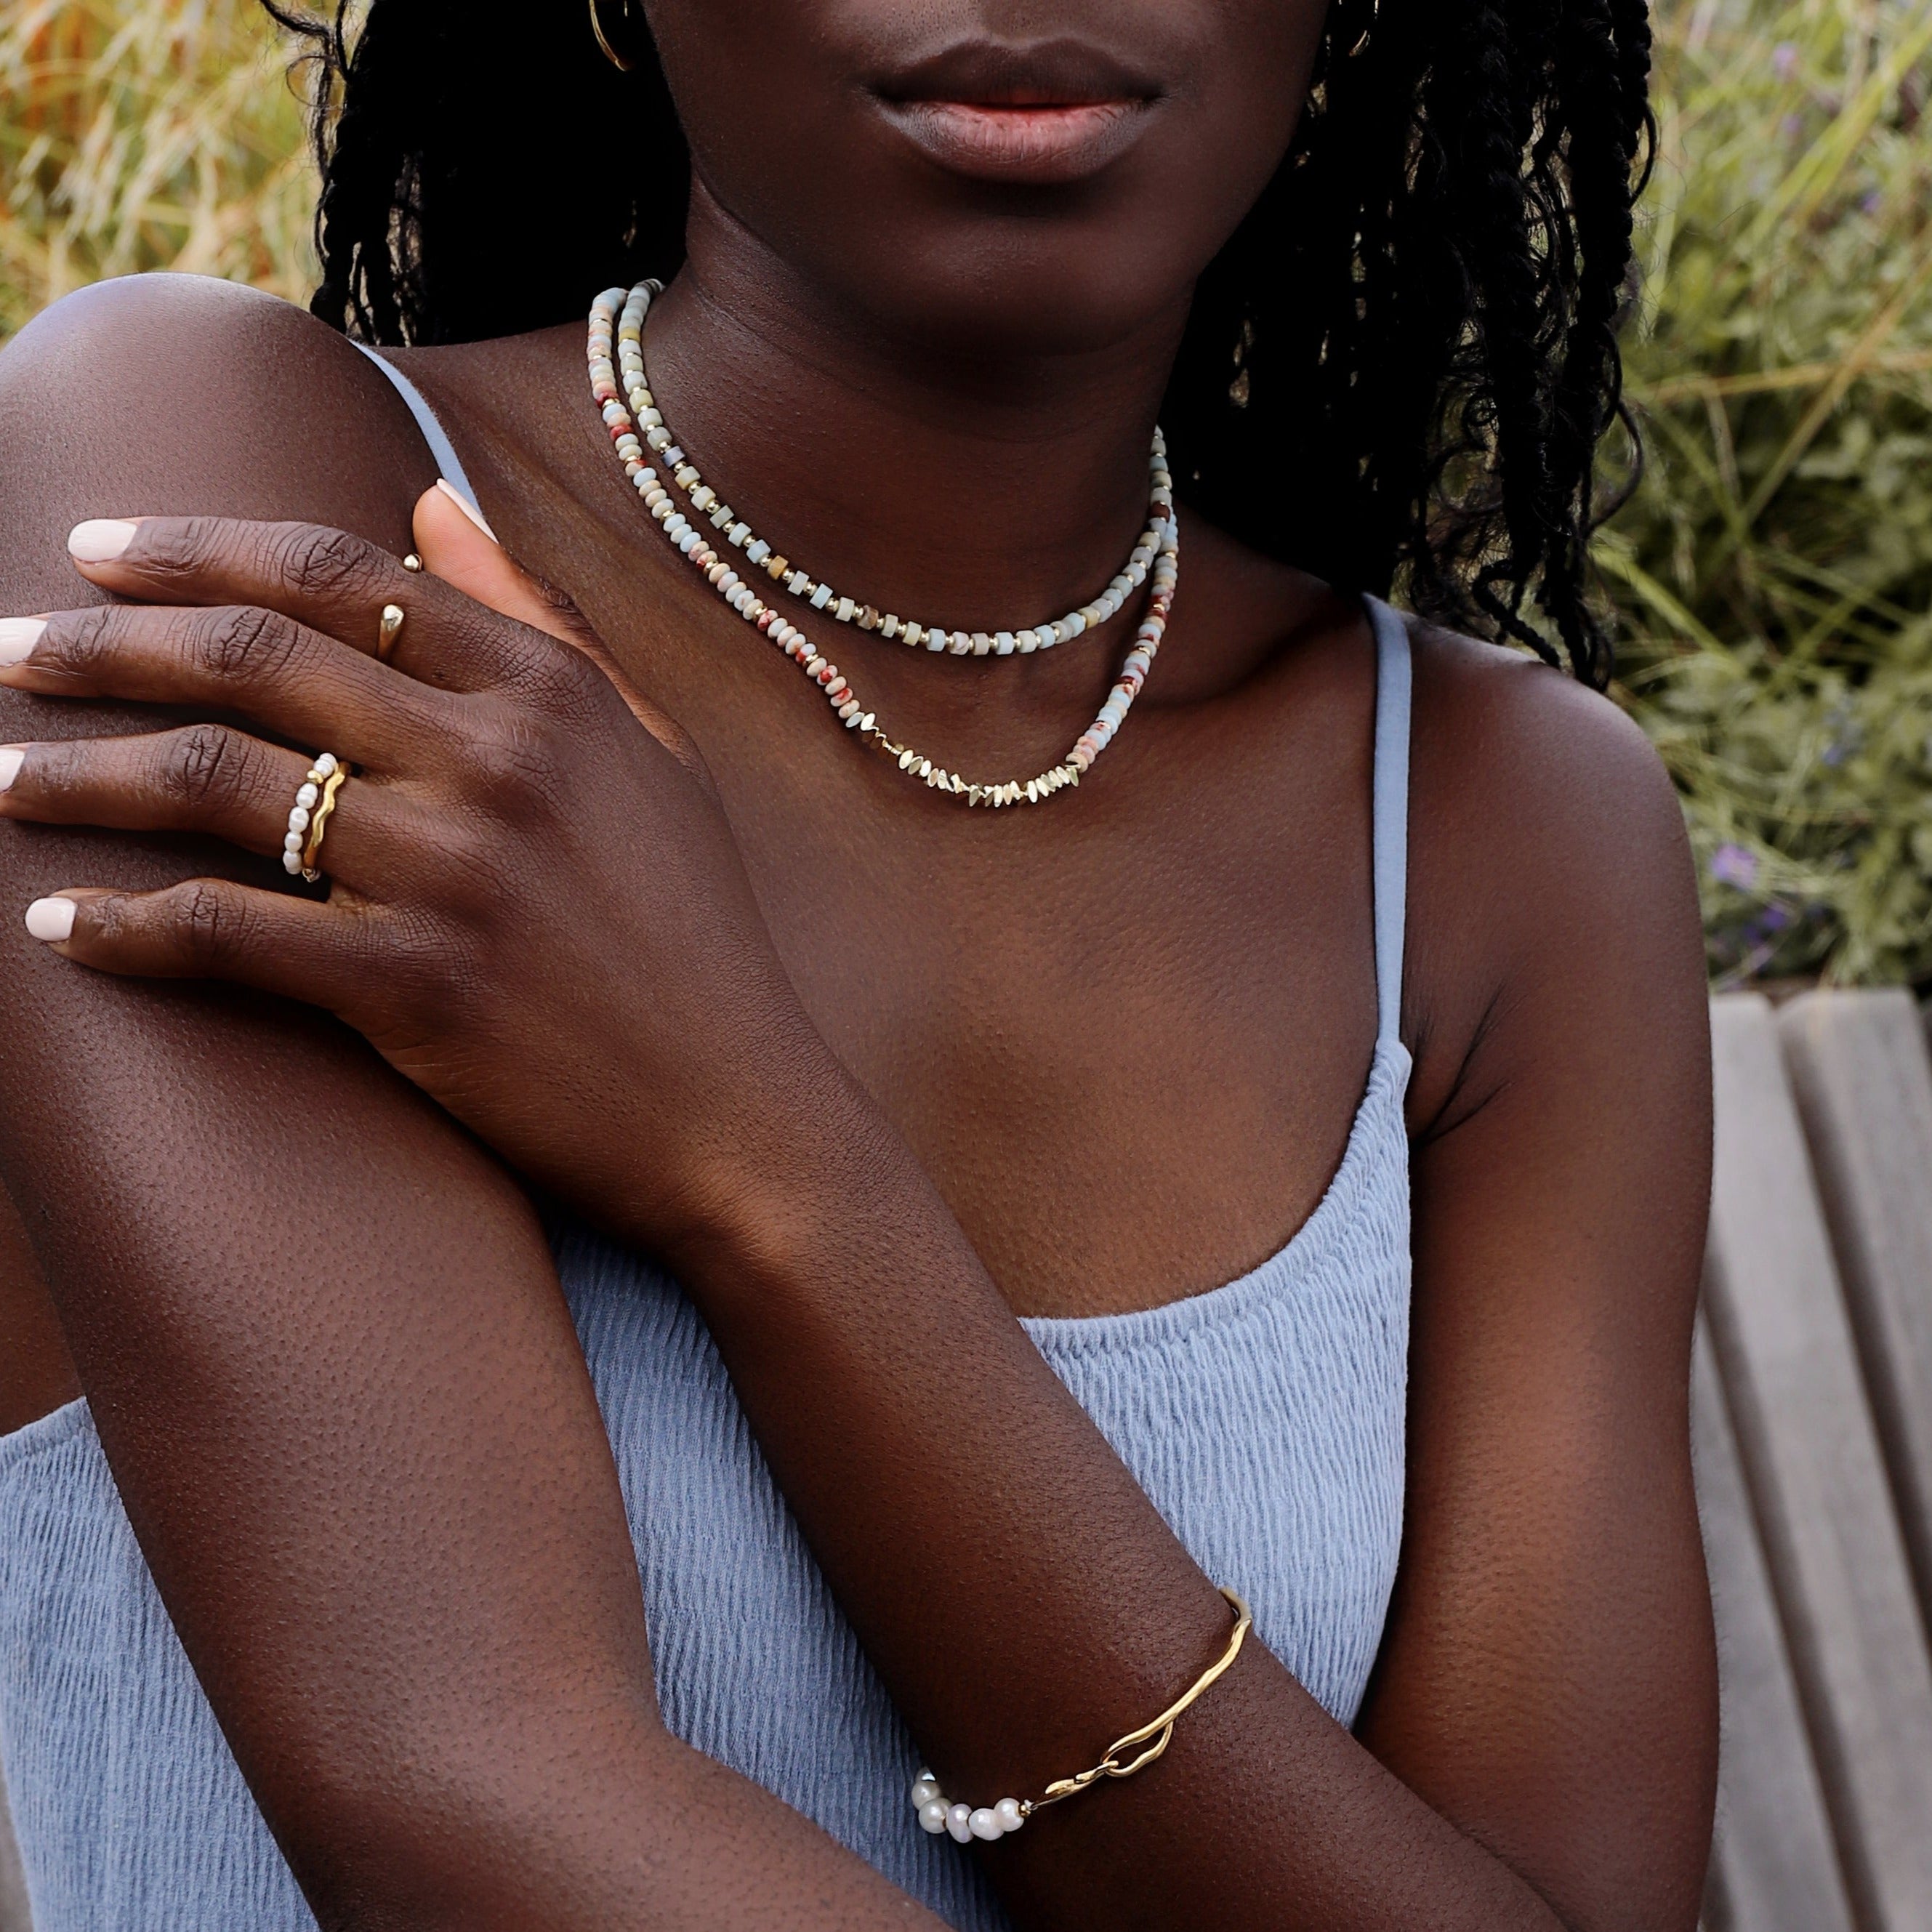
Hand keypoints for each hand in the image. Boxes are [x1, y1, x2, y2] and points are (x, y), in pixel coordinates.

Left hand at [0, 491, 836, 1257]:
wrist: (734, 1110)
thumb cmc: (690, 930)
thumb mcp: (646, 753)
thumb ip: (541, 621)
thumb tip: (430, 500)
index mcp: (551, 693)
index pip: (338, 576)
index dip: (197, 549)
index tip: (97, 551)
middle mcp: (497, 763)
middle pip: (253, 659)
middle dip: (103, 645)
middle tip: (10, 650)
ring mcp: (454, 874)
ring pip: (217, 785)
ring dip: (83, 774)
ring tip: (4, 775)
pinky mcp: (414, 987)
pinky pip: (229, 933)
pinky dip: (128, 926)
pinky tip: (62, 926)